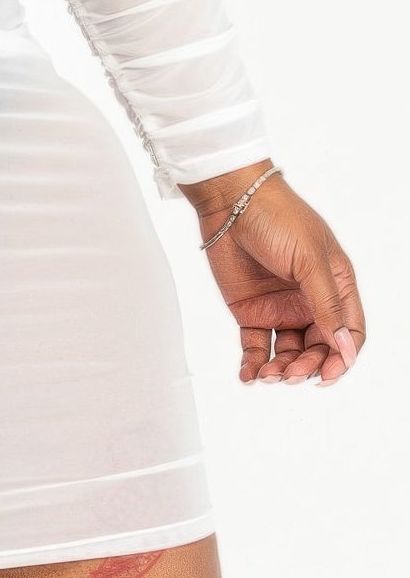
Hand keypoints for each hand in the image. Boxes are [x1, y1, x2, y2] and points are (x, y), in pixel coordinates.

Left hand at [192, 169, 364, 385]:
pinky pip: (256, 346)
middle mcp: (310, 301)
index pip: (348, 332)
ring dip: (282, 370)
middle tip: (291, 374)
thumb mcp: (309, 261)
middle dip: (308, 367)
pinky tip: (249, 376)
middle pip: (319, 348)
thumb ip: (327, 305)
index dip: (343, 357)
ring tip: (268, 376)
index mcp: (335, 286)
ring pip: (289, 353)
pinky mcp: (251, 311)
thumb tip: (346, 348)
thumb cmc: (278, 218)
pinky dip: (254, 365)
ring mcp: (280, 307)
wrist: (230, 200)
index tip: (328, 374)